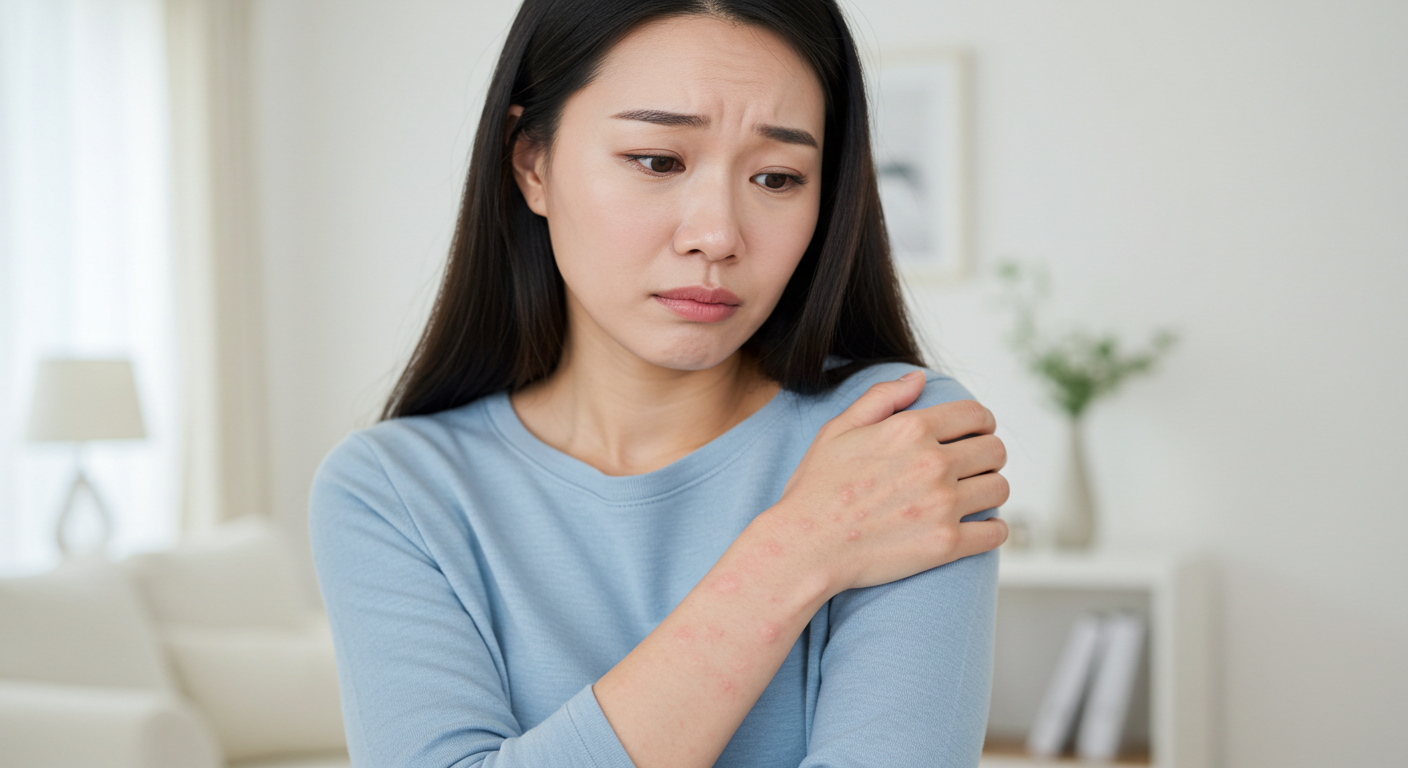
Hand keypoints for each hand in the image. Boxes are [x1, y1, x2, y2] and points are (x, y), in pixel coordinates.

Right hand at [764, 371, 1009, 593]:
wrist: (805, 547)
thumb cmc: (816, 489)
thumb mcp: (838, 431)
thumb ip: (881, 398)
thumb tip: (919, 380)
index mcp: (911, 430)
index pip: (976, 415)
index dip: (982, 423)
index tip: (977, 434)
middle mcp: (933, 463)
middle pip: (994, 450)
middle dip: (987, 455)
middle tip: (974, 467)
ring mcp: (942, 505)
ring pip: (999, 488)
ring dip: (989, 490)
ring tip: (973, 497)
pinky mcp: (946, 544)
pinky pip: (995, 532)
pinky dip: (992, 529)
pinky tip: (976, 528)